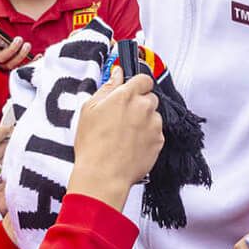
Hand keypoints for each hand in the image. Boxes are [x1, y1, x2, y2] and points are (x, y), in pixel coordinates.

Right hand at [0, 29, 30, 70]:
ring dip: (26, 60)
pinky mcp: (12, 62)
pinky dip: (31, 62)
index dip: (12, 50)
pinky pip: (22, 66)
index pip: (2, 57)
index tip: (19, 39)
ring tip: (30, 47)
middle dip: (20, 55)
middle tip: (27, 44)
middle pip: (10, 64)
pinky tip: (38, 56)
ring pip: (16, 66)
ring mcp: (5, 64)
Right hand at [67, 68, 164, 210]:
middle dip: (139, 104)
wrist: (103, 175)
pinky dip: (147, 137)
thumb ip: (107, 87)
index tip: (131, 91)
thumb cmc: (93, 145)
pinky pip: (156, 133)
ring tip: (125, 135)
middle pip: (150, 97)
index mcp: (126, 95)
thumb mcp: (89, 109)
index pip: (143, 79)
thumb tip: (117, 73)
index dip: (137, 84)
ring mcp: (154, 125)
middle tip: (123, 118)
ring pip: (153, 116)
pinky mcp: (159, 141)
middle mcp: (144, 107)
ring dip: (144, 121)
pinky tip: (131, 146)